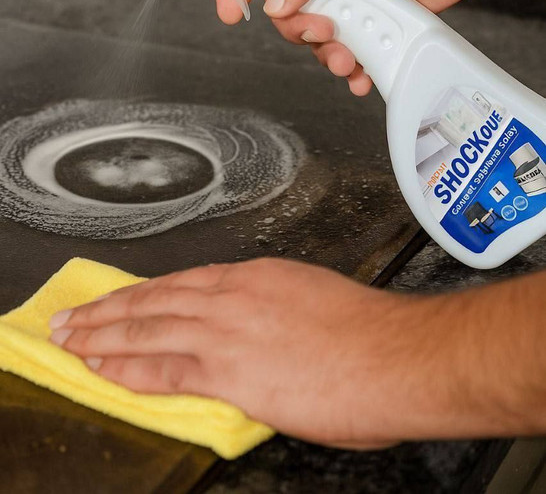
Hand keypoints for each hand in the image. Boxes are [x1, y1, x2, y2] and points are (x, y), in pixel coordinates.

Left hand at [49, 258, 413, 448]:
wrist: (396, 355)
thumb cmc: (369, 334)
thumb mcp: (314, 305)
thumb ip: (275, 318)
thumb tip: (263, 339)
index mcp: (257, 278)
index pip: (184, 284)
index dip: (146, 294)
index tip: (122, 299)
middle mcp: (234, 296)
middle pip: (154, 299)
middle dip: (108, 310)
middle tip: (74, 316)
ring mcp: (226, 331)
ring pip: (146, 328)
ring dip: (102, 335)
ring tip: (71, 340)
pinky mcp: (227, 369)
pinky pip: (160, 369)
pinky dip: (124, 368)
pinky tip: (100, 369)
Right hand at [216, 0, 481, 95]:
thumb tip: (279, 6)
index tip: (233, 10)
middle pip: (280, 4)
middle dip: (296, 24)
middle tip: (321, 25)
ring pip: (311, 31)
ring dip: (325, 48)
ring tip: (347, 50)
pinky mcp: (367, 12)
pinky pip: (345, 46)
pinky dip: (350, 63)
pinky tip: (359, 67)